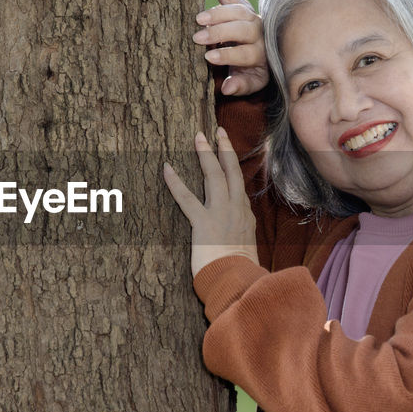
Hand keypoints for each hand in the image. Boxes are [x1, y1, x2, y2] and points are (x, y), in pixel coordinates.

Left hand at [163, 127, 259, 276]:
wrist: (237, 280)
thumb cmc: (239, 270)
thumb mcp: (245, 249)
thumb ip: (240, 236)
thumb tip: (236, 236)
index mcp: (245, 216)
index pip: (239, 186)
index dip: (232, 168)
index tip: (228, 153)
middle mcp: (236, 209)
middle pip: (232, 172)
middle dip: (224, 149)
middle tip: (218, 131)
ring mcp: (221, 213)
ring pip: (214, 176)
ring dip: (205, 154)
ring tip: (198, 137)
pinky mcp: (203, 222)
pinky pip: (187, 198)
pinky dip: (175, 182)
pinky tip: (166, 169)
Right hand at [194, 0, 268, 95]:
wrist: (266, 52)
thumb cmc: (253, 70)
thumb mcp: (251, 82)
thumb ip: (240, 86)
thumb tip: (227, 89)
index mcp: (261, 53)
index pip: (244, 53)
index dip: (227, 55)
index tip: (208, 58)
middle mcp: (258, 32)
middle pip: (241, 29)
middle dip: (220, 33)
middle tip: (198, 37)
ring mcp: (251, 16)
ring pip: (237, 11)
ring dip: (218, 13)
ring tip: (198, 18)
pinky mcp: (243, 5)